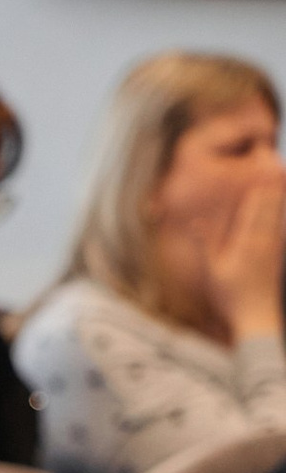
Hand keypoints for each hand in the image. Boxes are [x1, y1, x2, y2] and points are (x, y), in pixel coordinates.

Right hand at [197, 157, 285, 343]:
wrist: (256, 317)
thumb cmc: (230, 295)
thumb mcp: (211, 270)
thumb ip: (206, 242)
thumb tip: (196, 219)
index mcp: (247, 240)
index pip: (255, 204)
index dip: (258, 182)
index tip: (260, 162)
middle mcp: (265, 238)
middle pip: (271, 202)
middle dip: (271, 179)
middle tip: (270, 156)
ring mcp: (275, 244)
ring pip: (281, 211)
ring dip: (280, 191)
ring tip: (282, 170)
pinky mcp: (279, 251)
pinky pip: (283, 225)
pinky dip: (284, 210)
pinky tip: (284, 201)